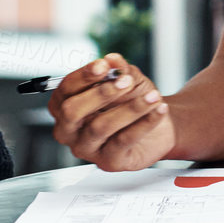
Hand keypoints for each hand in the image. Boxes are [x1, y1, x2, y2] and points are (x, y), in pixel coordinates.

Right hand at [48, 54, 173, 171]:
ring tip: (152, 96)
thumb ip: (119, 69)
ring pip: (100, 127)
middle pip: (72, 111)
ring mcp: (87, 148)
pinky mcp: (108, 162)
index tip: (105, 65)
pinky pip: (123, 141)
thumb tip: (112, 59)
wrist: (158, 125)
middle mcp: (69, 130)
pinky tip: (158, 110)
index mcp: (65, 105)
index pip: (66, 89)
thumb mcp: (128, 79)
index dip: (84, 76)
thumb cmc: (134, 100)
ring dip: (130, 108)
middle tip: (126, 81)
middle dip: (100, 93)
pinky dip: (144, 123)